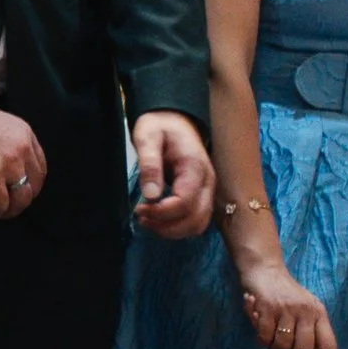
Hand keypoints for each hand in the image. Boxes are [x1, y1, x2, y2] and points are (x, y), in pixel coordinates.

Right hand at [0, 100, 45, 221]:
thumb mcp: (1, 125)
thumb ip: (11, 143)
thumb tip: (8, 169)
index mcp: (27, 135)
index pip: (40, 169)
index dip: (29, 186)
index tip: (14, 191)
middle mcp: (24, 149)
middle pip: (34, 187)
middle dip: (20, 201)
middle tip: (3, 204)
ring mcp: (10, 162)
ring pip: (21, 200)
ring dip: (8, 210)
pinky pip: (0, 204)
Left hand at [130, 109, 213, 237]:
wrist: (174, 118)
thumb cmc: (160, 125)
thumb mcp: (147, 137)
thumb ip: (150, 165)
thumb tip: (151, 195)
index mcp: (195, 168)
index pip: (185, 203)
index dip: (162, 213)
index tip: (140, 209)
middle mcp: (207, 182)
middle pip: (195, 220)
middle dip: (167, 227)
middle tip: (141, 217)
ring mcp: (208, 190)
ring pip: (198, 225)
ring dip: (172, 230)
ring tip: (147, 219)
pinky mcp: (202, 195)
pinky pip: (196, 220)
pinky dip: (178, 226)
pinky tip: (158, 218)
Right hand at [240, 255, 335, 348]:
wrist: (264, 269)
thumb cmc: (285, 294)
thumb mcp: (304, 308)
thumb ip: (308, 329)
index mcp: (319, 313)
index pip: (329, 344)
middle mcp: (306, 311)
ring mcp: (287, 308)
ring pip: (281, 345)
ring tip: (270, 339)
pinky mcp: (267, 307)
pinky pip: (264, 336)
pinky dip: (260, 339)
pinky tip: (259, 327)